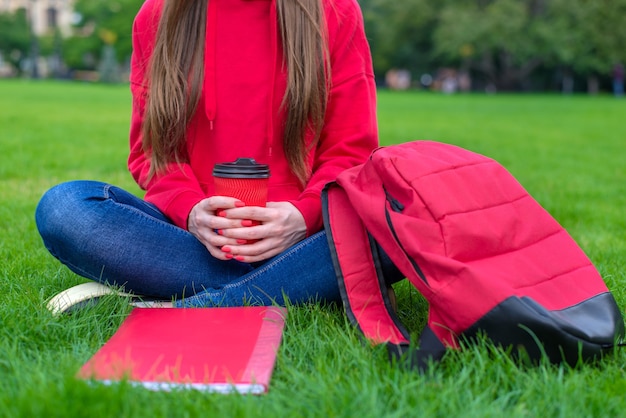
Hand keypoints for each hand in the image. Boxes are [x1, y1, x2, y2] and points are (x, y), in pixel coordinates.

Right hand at [187, 196, 247, 260]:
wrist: (191, 218)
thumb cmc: (211, 208)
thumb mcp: (215, 202)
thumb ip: (228, 202)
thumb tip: (247, 203)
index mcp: (204, 206)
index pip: (213, 202)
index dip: (227, 202)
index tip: (242, 204)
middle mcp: (201, 219)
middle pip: (214, 222)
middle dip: (232, 223)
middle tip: (248, 223)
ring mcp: (202, 233)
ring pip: (214, 239)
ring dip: (230, 241)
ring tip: (244, 240)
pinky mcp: (204, 243)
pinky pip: (213, 251)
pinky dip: (223, 254)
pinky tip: (234, 254)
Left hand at [188, 199, 306, 262]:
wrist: (306, 223)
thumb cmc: (288, 211)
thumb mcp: (276, 204)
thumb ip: (260, 206)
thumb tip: (239, 205)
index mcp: (275, 214)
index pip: (252, 213)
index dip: (236, 213)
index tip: (223, 213)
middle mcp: (276, 229)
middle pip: (251, 233)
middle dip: (233, 233)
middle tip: (219, 231)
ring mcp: (277, 242)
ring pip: (255, 249)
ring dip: (237, 249)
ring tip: (224, 248)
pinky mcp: (278, 250)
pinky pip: (260, 257)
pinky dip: (247, 258)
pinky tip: (236, 257)